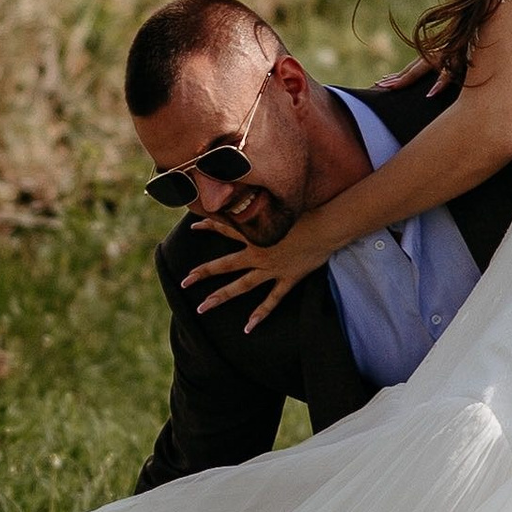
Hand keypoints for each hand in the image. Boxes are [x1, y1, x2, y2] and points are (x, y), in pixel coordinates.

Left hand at [182, 210, 333, 332]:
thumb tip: (258, 184)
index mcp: (256, 234)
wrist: (326, 226)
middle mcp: (258, 253)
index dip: (208, 225)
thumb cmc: (308, 211)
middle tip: (184, 281)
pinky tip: (248, 327)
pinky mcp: (287, 278)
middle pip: (225, 264)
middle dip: (203, 272)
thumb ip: (267, 201)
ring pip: (241, 285)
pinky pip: (271, 300)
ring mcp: (271, 268)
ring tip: (202, 307)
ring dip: (221, 296)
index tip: (192, 226)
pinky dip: (260, 314)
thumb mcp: (282, 204)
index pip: (226, 228)